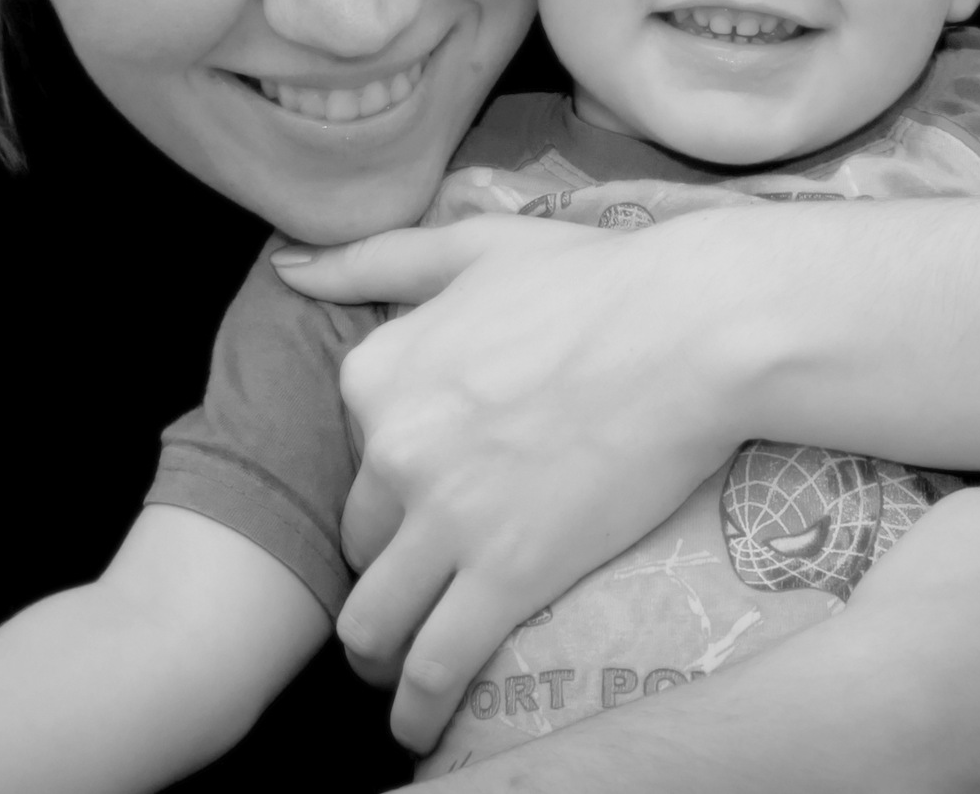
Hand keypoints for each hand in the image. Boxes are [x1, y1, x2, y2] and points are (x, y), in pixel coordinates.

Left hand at [278, 213, 754, 750]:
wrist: (691, 330)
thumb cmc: (597, 281)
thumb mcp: (471, 249)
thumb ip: (373, 261)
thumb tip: (288, 269)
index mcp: (378, 373)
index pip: (354, 451)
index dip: (386, 481)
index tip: (417, 500)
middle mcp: (392, 447)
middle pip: (358, 536)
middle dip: (376, 570)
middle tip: (408, 594)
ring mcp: (444, 516)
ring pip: (373, 617)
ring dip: (373, 656)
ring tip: (391, 677)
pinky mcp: (504, 574)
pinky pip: (435, 664)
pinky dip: (417, 708)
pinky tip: (417, 730)